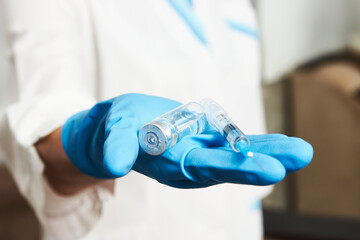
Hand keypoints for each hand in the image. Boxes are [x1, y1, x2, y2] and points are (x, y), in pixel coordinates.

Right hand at [61, 93, 312, 186]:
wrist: (119, 130)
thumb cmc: (115, 130)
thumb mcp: (111, 132)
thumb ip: (115, 146)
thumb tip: (115, 164)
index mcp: (171, 163)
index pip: (208, 168)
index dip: (238, 168)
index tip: (270, 170)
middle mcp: (191, 162)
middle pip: (232, 164)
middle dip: (265, 161)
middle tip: (300, 156)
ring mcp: (201, 152)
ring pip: (238, 153)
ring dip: (270, 152)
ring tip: (301, 150)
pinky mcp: (205, 141)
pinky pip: (234, 142)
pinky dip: (257, 143)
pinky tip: (281, 143)